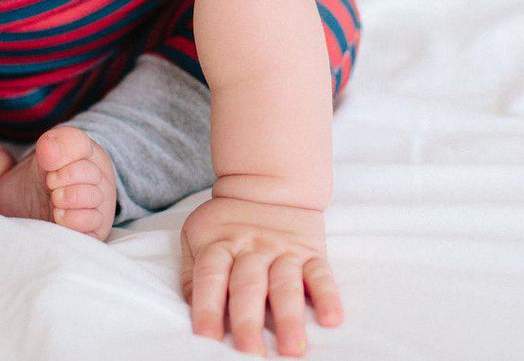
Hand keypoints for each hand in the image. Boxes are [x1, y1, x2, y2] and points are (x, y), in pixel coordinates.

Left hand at [179, 195, 342, 356]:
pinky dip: (328, 297)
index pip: (211, 277)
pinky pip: (321, 275)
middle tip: (250, 353)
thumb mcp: (199, 235)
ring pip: (286, 284)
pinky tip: (331, 319)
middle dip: (249, 321)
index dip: (207, 307)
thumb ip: (194, 272)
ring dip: (289, 317)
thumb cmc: (228, 221)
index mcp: (220, 243)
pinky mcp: (311, 252)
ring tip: (293, 349)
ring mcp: (284, 250)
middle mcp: (252, 248)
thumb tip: (192, 308)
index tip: (207, 338)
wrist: (269, 181)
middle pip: (248, 285)